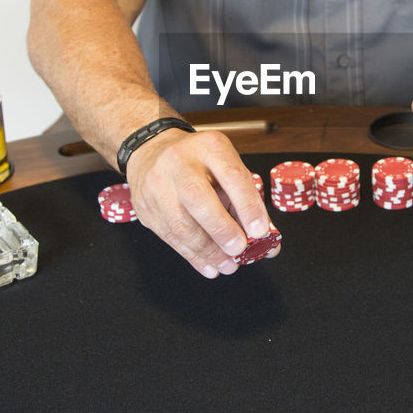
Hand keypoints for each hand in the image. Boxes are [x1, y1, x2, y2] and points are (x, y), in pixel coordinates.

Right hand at [124, 128, 278, 277]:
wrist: (152, 151)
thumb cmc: (198, 162)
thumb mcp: (225, 166)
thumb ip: (246, 199)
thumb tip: (267, 238)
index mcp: (209, 147)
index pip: (232, 176)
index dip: (248, 206)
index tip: (260, 231)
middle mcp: (179, 162)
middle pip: (198, 198)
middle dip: (221, 229)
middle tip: (239, 249)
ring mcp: (157, 185)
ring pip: (180, 224)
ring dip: (207, 251)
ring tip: (227, 265)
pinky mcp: (146, 208)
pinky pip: (170, 237)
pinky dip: (193, 256)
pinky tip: (209, 265)